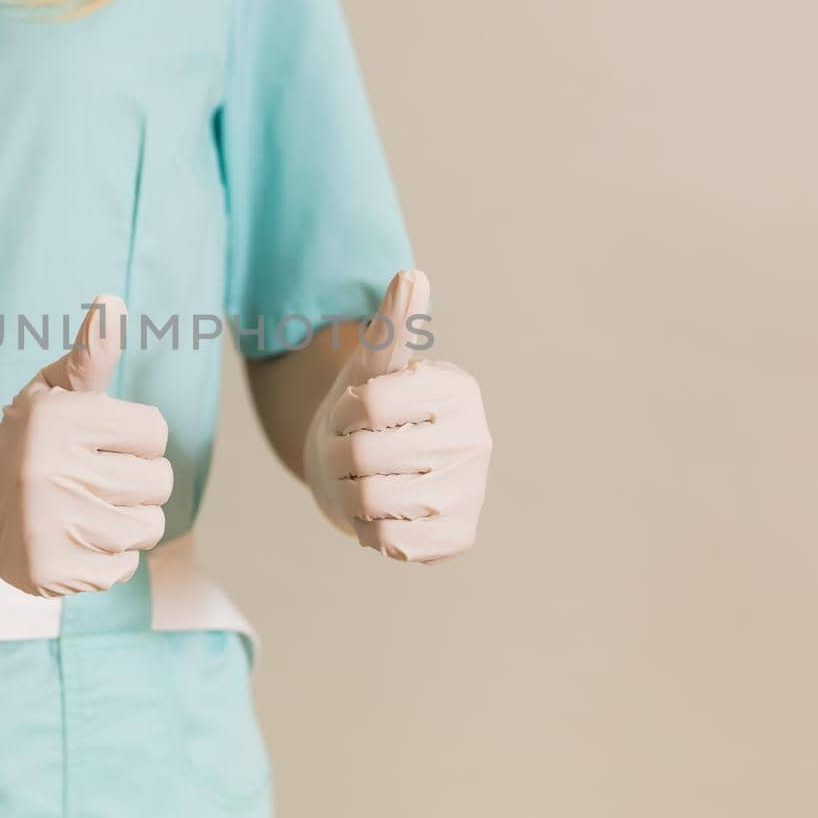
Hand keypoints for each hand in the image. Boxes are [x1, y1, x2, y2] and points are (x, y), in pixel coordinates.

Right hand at [0, 296, 171, 595]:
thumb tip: (114, 302)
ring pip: (147, 527)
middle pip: (159, 482)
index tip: (103, 443)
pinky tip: (75, 539)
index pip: (155, 431)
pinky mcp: (50, 571)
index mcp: (57, 419)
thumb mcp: (51, 393)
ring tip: (86, 509)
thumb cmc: (28, 442)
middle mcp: (50, 471)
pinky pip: (124, 567)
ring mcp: (49, 525)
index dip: (135, 438)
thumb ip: (90, 354)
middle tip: (95, 479)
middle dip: (135, 481)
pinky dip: (108, 557)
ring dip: (127, 521)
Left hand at [303, 270, 491, 562]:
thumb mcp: (371, 367)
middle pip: (365, 456)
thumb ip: (390, 326)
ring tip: (362, 479)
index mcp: (458, 391)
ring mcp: (470, 492)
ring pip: (372, 500)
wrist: (368, 469)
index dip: (343, 412)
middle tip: (353, 451)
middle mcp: (475, 441)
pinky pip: (390, 542)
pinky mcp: (458, 537)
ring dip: (349, 493)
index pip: (369, 404)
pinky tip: (381, 511)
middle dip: (341, 455)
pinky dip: (369, 528)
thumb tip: (412, 275)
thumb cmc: (368, 411)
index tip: (354, 411)